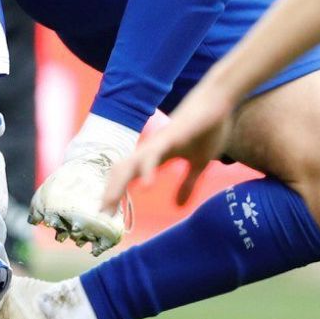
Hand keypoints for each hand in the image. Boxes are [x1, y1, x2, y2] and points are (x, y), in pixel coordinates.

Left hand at [103, 77, 233, 209]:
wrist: (218, 103)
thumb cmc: (206, 132)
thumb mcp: (198, 165)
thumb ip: (186, 183)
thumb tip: (178, 206)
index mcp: (155, 157)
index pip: (129, 177)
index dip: (116, 193)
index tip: (107, 214)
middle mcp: (151, 149)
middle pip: (122, 171)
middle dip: (110, 192)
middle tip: (101, 214)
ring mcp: (159, 142)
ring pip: (132, 163)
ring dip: (119, 184)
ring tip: (109, 204)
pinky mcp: (172, 136)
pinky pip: (155, 154)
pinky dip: (147, 170)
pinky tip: (145, 187)